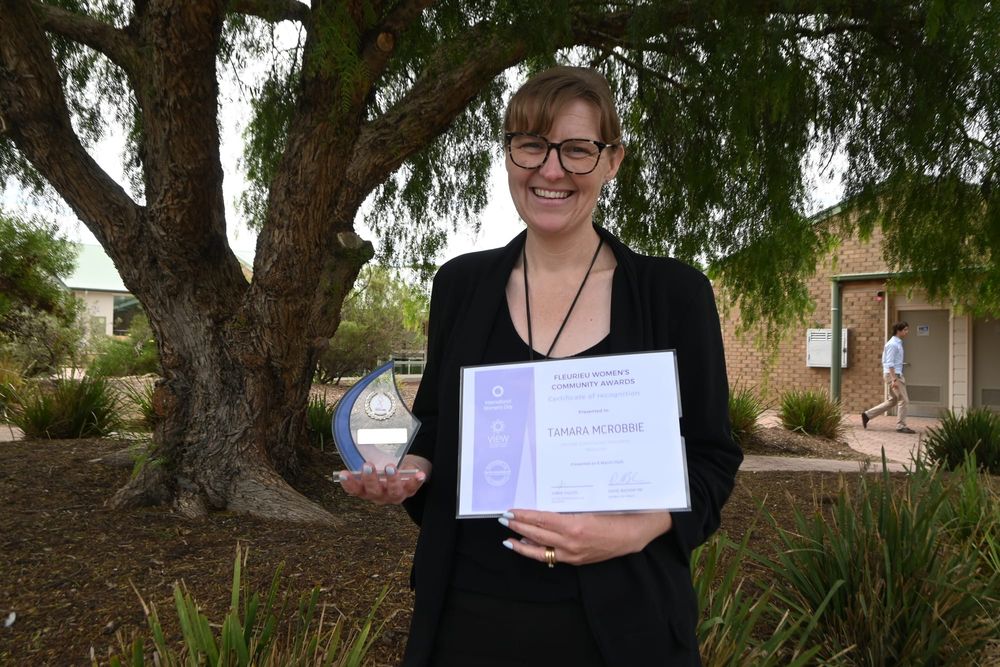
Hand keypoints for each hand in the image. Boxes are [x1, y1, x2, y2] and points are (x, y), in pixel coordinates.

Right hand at [338, 454, 430, 504]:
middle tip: (367, 465)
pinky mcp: (409, 491)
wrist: (403, 471)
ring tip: (390, 467)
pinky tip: (419, 474)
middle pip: (373, 491)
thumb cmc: (382, 466)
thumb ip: (365, 454)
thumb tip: (355, 433)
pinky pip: (412, 487)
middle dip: (370, 479)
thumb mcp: (373, 462)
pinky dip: (415, 481)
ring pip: (392, 491)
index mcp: (366, 490)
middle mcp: (379, 496)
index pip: (354, 489)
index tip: (343, 473)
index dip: (348, 483)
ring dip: (391, 480)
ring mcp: (394, 495)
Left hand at [498, 509, 672, 565]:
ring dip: (523, 544)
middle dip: (517, 527)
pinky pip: (552, 557)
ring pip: (541, 551)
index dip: (523, 516)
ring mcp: (574, 554)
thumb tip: (547, 497)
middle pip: (536, 535)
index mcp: (575, 525)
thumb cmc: (619, 511)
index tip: (510, 510)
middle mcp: (572, 543)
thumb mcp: (593, 502)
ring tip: (509, 538)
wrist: (638, 532)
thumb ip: (570, 503)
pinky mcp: (578, 560)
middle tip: (503, 519)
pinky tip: (529, 547)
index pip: (541, 519)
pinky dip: (538, 552)